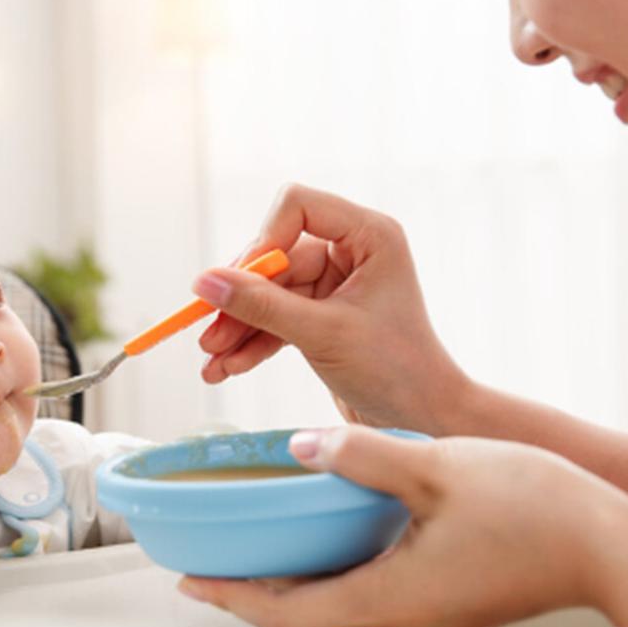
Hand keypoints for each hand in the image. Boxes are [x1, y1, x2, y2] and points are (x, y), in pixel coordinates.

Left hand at [178, 426, 627, 626]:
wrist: (616, 546)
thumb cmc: (539, 512)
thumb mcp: (437, 468)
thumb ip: (362, 457)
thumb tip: (303, 447)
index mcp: (392, 594)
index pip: (288, 614)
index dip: (233, 600)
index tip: (191, 582)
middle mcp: (406, 616)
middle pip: (309, 615)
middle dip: (255, 591)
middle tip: (214, 564)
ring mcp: (431, 613)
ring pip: (343, 603)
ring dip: (298, 579)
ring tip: (262, 544)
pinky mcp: (452, 599)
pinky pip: (378, 590)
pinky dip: (340, 568)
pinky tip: (338, 533)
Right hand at [194, 184, 465, 432]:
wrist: (424, 420)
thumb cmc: (395, 370)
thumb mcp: (322, 334)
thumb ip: (261, 306)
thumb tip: (204, 282)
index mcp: (369, 235)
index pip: (297, 206)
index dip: (263, 240)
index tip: (238, 283)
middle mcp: (352, 251)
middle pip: (275, 255)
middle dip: (240, 298)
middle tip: (206, 333)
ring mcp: (336, 284)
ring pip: (270, 292)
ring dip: (239, 326)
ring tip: (210, 363)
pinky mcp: (324, 315)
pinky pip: (277, 317)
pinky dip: (253, 342)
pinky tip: (227, 368)